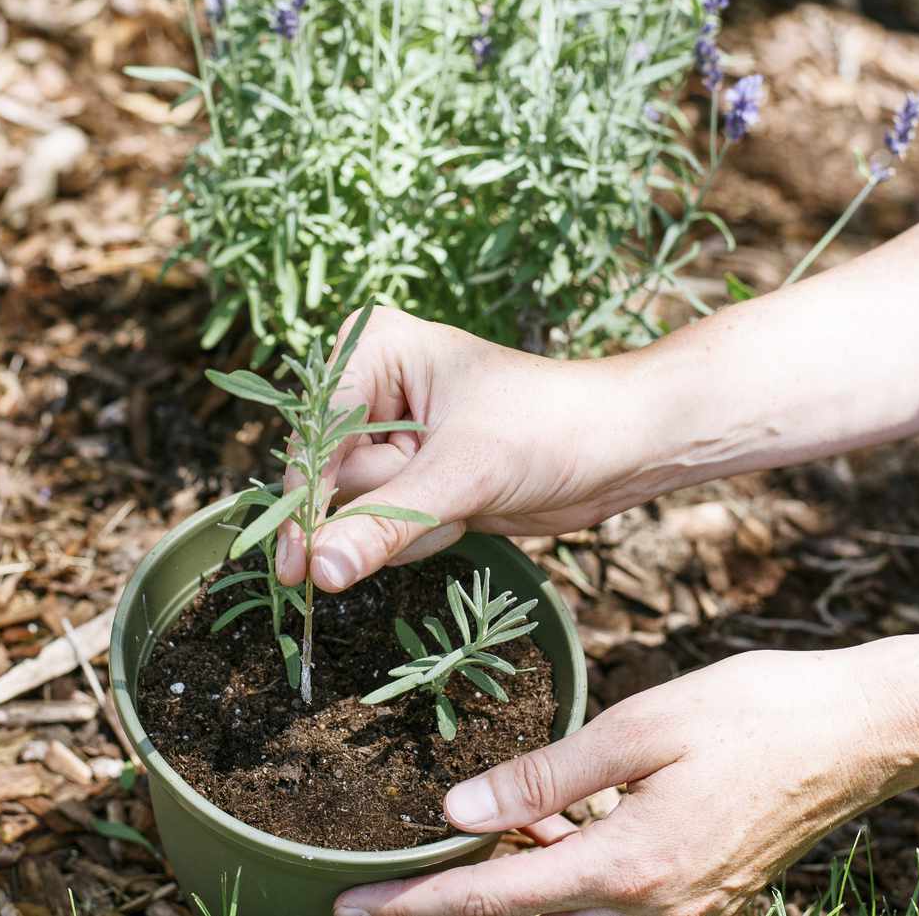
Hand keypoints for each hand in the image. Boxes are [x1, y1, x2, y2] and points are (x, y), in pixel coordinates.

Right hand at [276, 307, 665, 591]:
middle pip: (329, 477)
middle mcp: (371, 385)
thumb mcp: (464, 473)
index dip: (308, 500)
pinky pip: (385, 525)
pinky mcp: (412, 473)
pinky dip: (423, 532)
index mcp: (371, 348)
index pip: (312, 436)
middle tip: (445, 490)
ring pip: (355, 509)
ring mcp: (390, 432)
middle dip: (386, 503)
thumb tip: (318, 571)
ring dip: (410, 523)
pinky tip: (467, 511)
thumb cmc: (550, 428)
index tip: (298, 567)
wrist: (621, 447)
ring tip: (466, 494)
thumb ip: (384, 522)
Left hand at [332, 646, 918, 915]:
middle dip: (457, 900)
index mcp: (629, 869)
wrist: (862, 731)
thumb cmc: (755, 714)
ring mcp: (683, 910)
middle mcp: (654, 909)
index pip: (496, 900)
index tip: (353, 909)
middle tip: (387, 883)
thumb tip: (458, 808)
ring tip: (454, 842)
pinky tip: (539, 825)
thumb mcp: (639, 730)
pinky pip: (608, 894)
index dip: (419, 906)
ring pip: (565, 908)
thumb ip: (545, 778)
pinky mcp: (701, 894)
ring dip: (510, 881)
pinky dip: (562, 866)